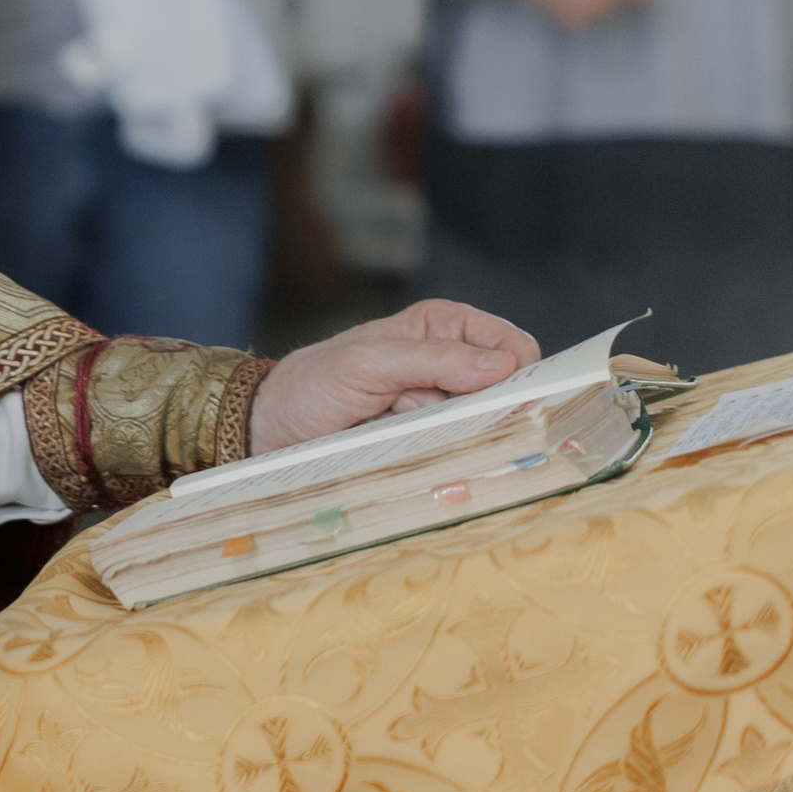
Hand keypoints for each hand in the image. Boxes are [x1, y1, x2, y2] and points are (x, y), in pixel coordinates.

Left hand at [251, 300, 537, 451]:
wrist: (274, 432)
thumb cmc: (313, 385)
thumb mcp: (366, 364)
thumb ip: (433, 360)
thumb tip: (502, 366)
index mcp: (443, 327)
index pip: (512, 345)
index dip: (518, 373)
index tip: (502, 400)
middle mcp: (453, 366)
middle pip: (511, 392)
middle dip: (496, 413)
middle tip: (453, 428)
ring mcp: (444, 411)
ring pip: (492, 429)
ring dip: (471, 442)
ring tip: (426, 446)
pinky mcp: (433, 446)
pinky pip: (465, 457)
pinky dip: (455, 463)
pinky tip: (428, 464)